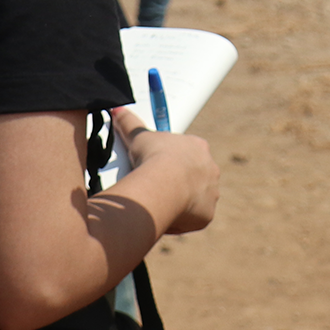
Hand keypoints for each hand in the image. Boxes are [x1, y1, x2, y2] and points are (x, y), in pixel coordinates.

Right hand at [113, 108, 220, 234]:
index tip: (158, 166)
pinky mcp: (207, 214)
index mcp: (198, 148)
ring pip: (195, 198)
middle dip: (177, 182)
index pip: (187, 154)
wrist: (164, 184)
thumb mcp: (139, 136)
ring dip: (180, 201)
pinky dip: (181, 219)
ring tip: (159, 203)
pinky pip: (194, 218)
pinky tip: (165, 217)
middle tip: (155, 187)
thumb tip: (117, 110)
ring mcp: (211, 192)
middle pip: (194, 177)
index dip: (172, 161)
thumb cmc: (153, 157)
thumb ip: (129, 123)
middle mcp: (210, 169)